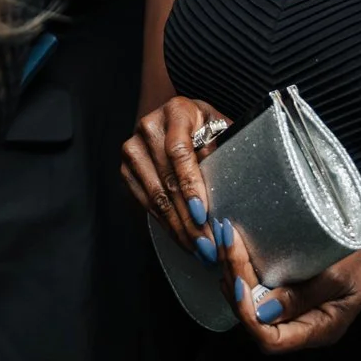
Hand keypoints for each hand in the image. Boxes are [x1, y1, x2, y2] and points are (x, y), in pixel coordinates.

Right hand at [121, 94, 231, 254]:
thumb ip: (225, 151)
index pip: (179, 152)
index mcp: (177, 112)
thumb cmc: (208, 128)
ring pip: (156, 196)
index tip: (202, 212)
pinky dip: (165, 223)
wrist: (180, 121)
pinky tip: (182, 238)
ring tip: (198, 248)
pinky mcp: (126, 169)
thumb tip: (234, 187)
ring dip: (178, 226)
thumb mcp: (222, 131)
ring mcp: (133, 149)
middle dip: (189, 217)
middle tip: (208, 243)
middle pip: (167, 179)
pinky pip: (146, 202)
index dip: (190, 184)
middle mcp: (148, 127)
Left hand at [218, 224, 360, 354]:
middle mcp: (298, 327)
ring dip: (232, 273)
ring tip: (223, 240)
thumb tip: (264, 310)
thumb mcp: (337, 278)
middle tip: (225, 246)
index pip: (271, 340)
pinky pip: (252, 292)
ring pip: (247, 304)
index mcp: (318, 331)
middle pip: (253, 320)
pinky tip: (228, 249)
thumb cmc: (358, 265)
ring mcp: (287, 313)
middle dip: (235, 285)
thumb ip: (303, 296)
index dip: (248, 316)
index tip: (237, 283)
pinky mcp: (279, 297)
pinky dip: (238, 271)